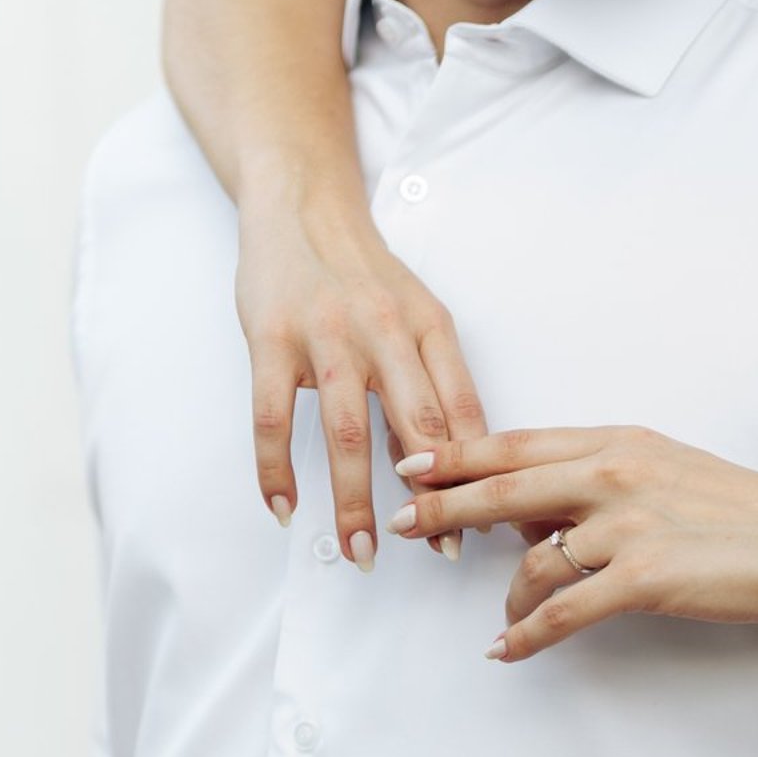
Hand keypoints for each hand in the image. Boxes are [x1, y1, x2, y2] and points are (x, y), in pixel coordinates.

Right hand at [236, 190, 486, 562]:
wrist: (302, 207)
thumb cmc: (366, 274)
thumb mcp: (417, 316)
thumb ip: (432, 383)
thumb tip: (452, 465)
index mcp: (430, 327)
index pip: (462, 411)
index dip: (477, 471)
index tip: (486, 523)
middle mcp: (384, 330)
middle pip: (416, 426)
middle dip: (431, 496)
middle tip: (439, 550)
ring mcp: (325, 335)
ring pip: (346, 432)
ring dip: (354, 499)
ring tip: (362, 549)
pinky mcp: (270, 340)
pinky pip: (271, 418)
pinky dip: (276, 470)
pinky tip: (285, 508)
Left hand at [386, 427, 757, 660]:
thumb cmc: (746, 512)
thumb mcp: (670, 470)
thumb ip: (605, 479)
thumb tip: (543, 511)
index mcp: (619, 442)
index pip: (517, 443)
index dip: (456, 453)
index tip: (411, 462)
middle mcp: (615, 475)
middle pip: (502, 489)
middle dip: (441, 507)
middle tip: (398, 524)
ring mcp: (628, 525)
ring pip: (531, 561)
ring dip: (505, 597)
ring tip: (498, 620)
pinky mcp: (644, 578)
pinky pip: (563, 612)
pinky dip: (526, 635)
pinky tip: (507, 650)